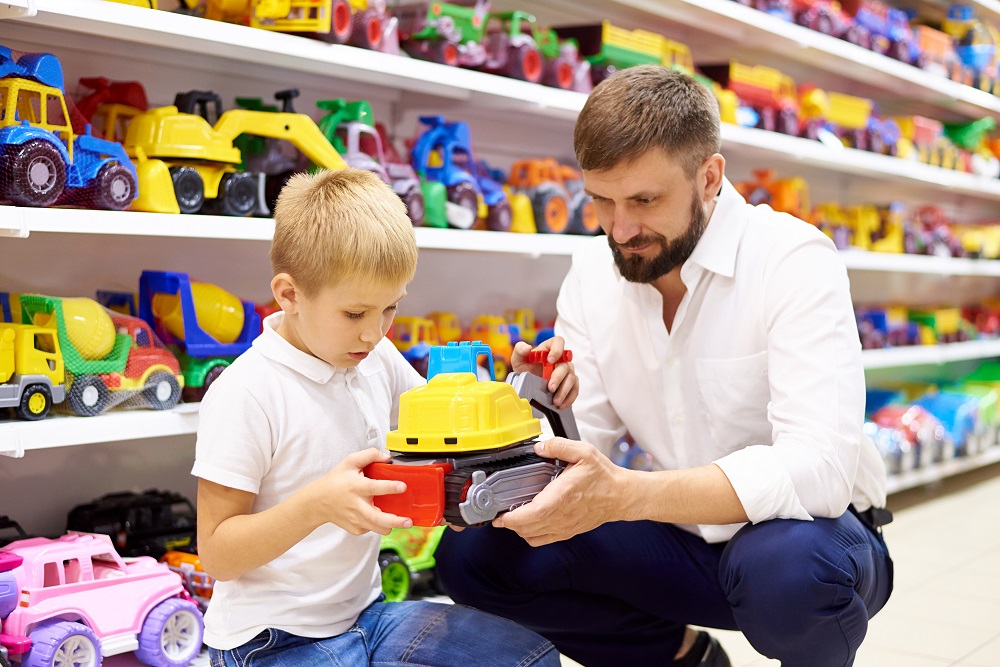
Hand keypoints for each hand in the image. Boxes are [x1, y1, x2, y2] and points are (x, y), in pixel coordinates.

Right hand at [306, 448, 412, 535]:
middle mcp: (356, 505)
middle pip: (377, 518)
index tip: (402, 487)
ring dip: (391, 526)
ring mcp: (355, 519)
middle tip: (409, 521)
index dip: (389, 487)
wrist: (318, 502)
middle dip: (396, 521)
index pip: (374, 487)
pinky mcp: (355, 528)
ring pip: (377, 528)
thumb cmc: (336, 481)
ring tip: (402, 521)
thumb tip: (387, 457)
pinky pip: (372, 529)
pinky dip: (378, 524)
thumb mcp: (350, 462)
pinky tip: (378, 515)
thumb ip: (369, 455)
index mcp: (356, 487)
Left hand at [494, 437, 625, 545]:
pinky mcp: (567, 532)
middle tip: (499, 513)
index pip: (533, 514)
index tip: (500, 515)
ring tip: (511, 517)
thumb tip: (539, 447)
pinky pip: (543, 540)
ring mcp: (564, 526)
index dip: (513, 518)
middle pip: (528, 528)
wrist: (621, 496)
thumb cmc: (603, 476)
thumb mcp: (583, 452)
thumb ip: (559, 446)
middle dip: (509, 523)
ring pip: (533, 537)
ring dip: (518, 529)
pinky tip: (527, 524)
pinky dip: (530, 535)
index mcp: (563, 495)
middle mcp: (562, 515)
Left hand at [510, 338, 578, 407]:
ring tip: (555, 401)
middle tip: (550, 388)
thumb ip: (519, 350)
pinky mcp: (571, 384)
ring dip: (564, 391)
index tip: (550, 360)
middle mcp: (561, 359)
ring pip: (572, 378)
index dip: (557, 350)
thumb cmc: (525, 369)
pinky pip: (575, 389)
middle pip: (566, 365)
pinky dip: (569, 398)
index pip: (559, 342)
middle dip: (558, 377)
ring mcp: (567, 371)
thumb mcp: (518, 360)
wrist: (528, 384)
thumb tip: (527, 347)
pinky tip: (561, 405)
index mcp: (549, 348)